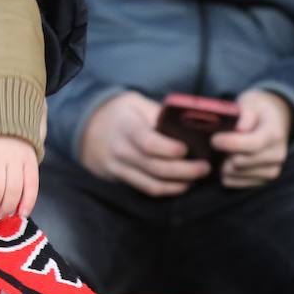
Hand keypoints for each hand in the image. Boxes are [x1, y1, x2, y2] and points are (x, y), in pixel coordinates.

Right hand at [79, 91, 211, 195]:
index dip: (169, 149)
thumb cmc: (119, 113)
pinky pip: (147, 189)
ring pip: (153, 184)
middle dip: (185, 170)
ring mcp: (119, 167)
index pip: (148, 143)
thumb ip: (158, 112)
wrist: (87, 129)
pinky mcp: (122, 178)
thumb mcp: (135, 103)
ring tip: (197, 177)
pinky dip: (168, 190)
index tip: (186, 149)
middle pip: (155, 168)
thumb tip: (187, 123)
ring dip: (180, 184)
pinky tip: (182, 184)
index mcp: (126, 127)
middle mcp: (121, 150)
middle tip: (205, 167)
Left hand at [211, 90, 292, 188]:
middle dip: (224, 153)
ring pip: (236, 174)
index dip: (230, 143)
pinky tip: (224, 162)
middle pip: (241, 162)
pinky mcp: (263, 180)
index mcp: (274, 134)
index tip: (214, 139)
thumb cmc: (257, 111)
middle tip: (216, 143)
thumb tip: (239, 129)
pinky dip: (225, 174)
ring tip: (222, 151)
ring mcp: (272, 170)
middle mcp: (277, 155)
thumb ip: (245, 114)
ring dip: (223, 164)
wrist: (273, 121)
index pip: (252, 144)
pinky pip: (235, 183)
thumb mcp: (251, 103)